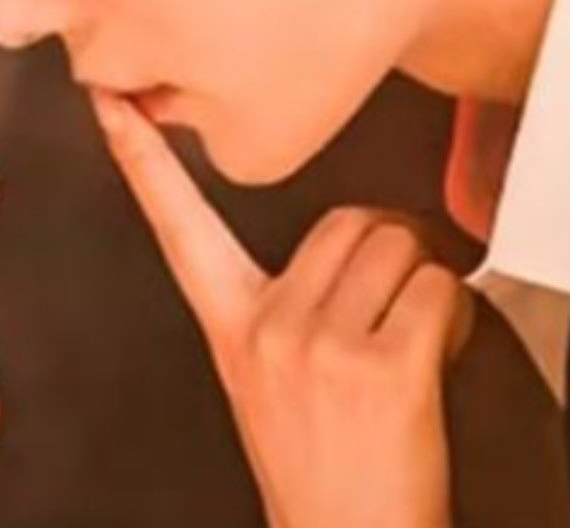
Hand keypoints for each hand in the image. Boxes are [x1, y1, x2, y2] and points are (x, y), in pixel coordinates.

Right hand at [90, 91, 472, 527]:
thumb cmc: (325, 468)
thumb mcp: (266, 380)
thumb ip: (282, 306)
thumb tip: (348, 242)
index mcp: (232, 326)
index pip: (177, 226)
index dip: (142, 158)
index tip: (111, 102)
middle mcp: (268, 328)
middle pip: (350, 221)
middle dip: (391, 251)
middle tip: (395, 309)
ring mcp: (321, 346)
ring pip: (401, 246)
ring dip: (429, 283)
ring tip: (415, 341)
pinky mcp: (382, 368)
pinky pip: (439, 290)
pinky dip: (458, 315)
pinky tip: (439, 358)